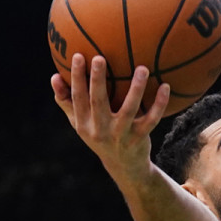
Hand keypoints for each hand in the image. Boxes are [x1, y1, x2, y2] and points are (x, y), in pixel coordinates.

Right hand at [51, 53, 169, 178]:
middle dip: (97, 79)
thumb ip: (67, 101)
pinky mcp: (139, 138)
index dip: (76, 77)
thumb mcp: (80, 123)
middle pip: (98, 102)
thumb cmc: (99, 135)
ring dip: (136, 88)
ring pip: (129, 109)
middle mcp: (100, 130)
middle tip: (100, 57)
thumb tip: (54, 76)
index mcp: (83, 124)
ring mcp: (121, 135)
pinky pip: (152, 119)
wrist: (124, 166)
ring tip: (142, 68)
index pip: (77, 97)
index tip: (77, 55)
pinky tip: (165, 86)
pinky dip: (160, 103)